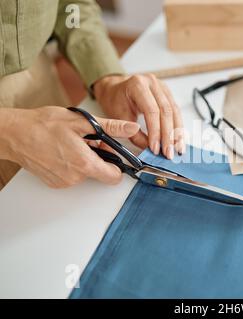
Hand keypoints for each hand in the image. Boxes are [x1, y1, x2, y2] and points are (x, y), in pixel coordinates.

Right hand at [0, 107, 139, 188]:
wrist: (13, 133)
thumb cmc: (43, 125)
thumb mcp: (82, 121)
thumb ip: (111, 127)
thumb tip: (132, 128)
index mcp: (85, 164)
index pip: (115, 177)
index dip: (117, 164)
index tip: (113, 152)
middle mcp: (75, 178)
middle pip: (100, 172)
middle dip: (99, 157)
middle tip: (87, 140)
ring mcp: (63, 182)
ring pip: (86, 173)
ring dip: (84, 159)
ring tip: (71, 143)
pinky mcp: (54, 183)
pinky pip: (73, 176)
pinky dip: (72, 164)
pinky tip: (62, 151)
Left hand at [93, 74, 184, 158]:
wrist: (115, 88)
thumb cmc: (115, 100)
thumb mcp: (119, 117)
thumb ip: (135, 134)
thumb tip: (150, 149)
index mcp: (137, 85)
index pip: (152, 111)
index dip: (156, 132)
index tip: (156, 148)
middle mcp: (152, 83)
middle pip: (166, 111)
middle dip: (168, 135)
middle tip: (169, 152)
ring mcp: (162, 87)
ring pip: (175, 112)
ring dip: (177, 133)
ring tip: (177, 149)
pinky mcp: (168, 93)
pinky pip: (176, 111)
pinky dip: (178, 127)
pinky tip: (179, 140)